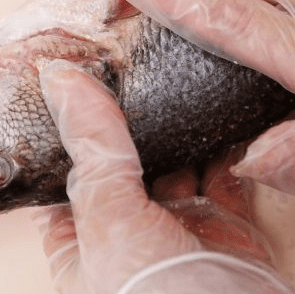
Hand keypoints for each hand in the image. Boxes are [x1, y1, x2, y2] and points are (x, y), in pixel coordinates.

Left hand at [36, 60, 294, 293]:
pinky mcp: (229, 228)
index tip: (77, 67)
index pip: (67, 164)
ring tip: (182, 74)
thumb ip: (95, 152)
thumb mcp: (110, 225)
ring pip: (179, 160)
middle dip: (132, 113)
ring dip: (184, 124)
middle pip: (126, 156)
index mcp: (83, 236)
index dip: (70, 119)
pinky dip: (230, 146)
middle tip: (135, 57)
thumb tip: (64, 84)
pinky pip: (228, 175)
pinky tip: (228, 112)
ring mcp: (183, 227)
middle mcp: (131, 229)